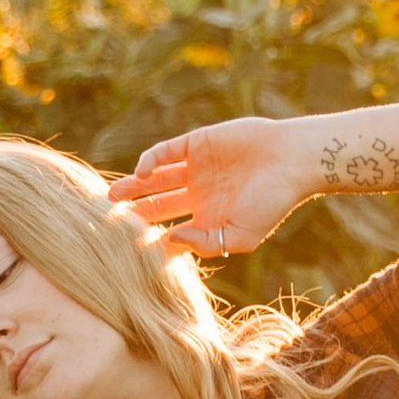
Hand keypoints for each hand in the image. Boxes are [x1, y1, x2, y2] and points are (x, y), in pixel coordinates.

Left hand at [107, 116, 309, 261]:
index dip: (151, 243)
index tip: (129, 254)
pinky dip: (150, 160)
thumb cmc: (273, 202)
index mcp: (209, 221)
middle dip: (134, 215)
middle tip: (106, 224)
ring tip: (110, 197)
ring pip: (156, 180)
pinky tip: (141, 172)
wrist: (292, 161)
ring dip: (134, 188)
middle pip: (157, 207)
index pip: (171, 234)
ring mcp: (196, 169)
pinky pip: (165, 152)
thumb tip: (171, 238)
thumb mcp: (241, 236)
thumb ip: (206, 244)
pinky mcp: (196, 144)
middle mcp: (198, 195)